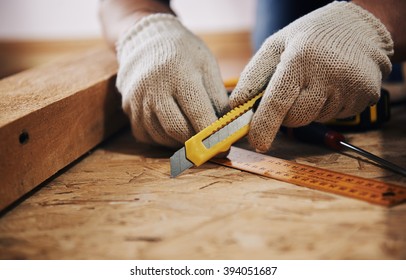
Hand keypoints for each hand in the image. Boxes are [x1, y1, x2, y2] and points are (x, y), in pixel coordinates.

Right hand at [116, 14, 228, 147]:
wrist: (147, 39)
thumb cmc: (184, 53)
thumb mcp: (207, 66)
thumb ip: (218, 98)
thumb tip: (228, 130)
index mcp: (179, 74)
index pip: (198, 114)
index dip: (212, 134)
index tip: (224, 146)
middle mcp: (154, 88)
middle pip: (177, 130)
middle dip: (196, 142)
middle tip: (209, 145)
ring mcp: (137, 99)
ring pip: (160, 136)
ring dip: (179, 142)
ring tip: (192, 136)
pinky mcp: (128, 108)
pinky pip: (146, 135)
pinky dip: (162, 139)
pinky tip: (172, 131)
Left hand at [230, 1, 392, 151]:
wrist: (360, 27)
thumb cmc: (311, 37)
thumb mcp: (276, 45)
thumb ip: (253, 75)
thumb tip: (236, 106)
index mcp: (300, 58)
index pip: (278, 101)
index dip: (265, 125)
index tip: (257, 142)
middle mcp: (328, 74)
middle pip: (296, 118)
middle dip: (286, 113)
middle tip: (292, 90)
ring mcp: (351, 86)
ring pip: (315, 119)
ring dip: (310, 108)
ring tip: (317, 81)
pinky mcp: (366, 96)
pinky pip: (336, 116)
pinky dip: (328, 107)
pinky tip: (334, 85)